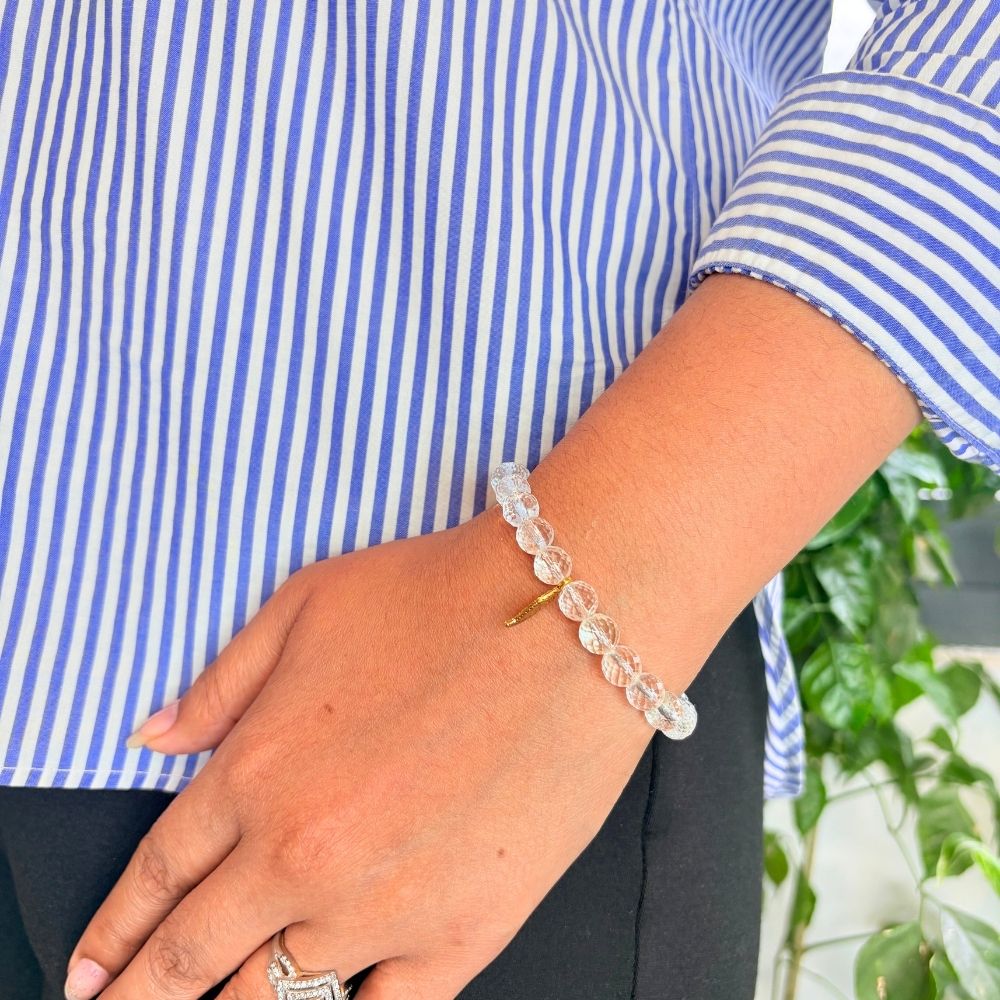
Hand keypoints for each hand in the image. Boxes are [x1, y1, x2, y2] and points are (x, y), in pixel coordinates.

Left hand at [65, 506, 656, 999]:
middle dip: (139, 997)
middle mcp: (301, 856)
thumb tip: (154, 736)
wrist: (567, 618)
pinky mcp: (463, 934)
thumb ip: (220, 684)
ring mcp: (382, 908)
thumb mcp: (305, 606)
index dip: (110, 935)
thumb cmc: (442, 597)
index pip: (155, 879)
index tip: (87, 972)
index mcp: (254, 773)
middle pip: (189, 961)